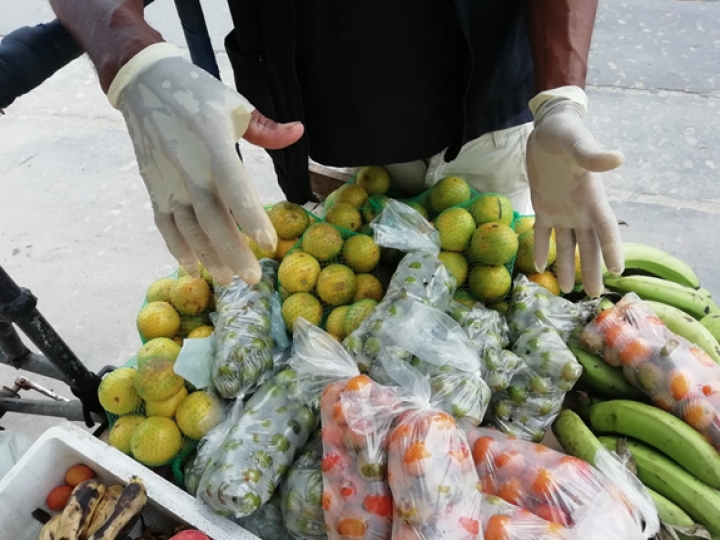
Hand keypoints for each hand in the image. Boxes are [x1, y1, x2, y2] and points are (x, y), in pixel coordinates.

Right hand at [108, 43, 303, 284]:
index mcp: (214, 145)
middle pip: (212, 218)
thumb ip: (267, 128)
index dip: (250, 218)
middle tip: (252, 278)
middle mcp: (189, 168)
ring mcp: (168, 180)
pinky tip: (192, 267)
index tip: (267, 244)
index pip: (235, 188)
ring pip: (189, 227)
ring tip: (227, 278)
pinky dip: (178, 247)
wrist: (142, 83)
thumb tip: (300, 133)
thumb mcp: (234, 103)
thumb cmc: (195, 92)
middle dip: (233, 251)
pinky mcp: (153, 186)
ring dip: (208, 255)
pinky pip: (165, 224)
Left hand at [526, 86, 623, 296]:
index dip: (613, 248)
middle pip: (589, 245)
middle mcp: (580, 209)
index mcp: (592, 197)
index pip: (606, 228)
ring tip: (569, 290)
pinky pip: (542, 234)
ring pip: (568, 245)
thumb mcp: (578, 143)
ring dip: (568, 266)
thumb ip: (593, 155)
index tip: (618, 271)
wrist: (547, 129)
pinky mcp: (542, 207)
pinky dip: (540, 249)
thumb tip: (616, 159)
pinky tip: (538, 267)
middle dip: (592, 269)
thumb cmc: (566, 133)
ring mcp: (561, 210)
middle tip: (593, 295)